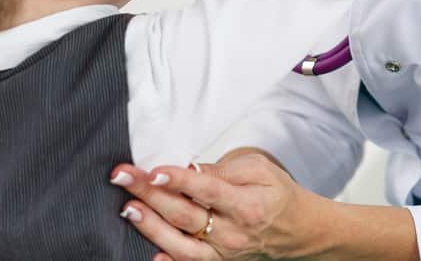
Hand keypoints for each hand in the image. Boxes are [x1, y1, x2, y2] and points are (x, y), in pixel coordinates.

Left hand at [112, 152, 312, 259]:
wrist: (298, 230)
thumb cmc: (276, 194)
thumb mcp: (259, 169)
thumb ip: (225, 169)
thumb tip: (191, 169)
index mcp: (245, 204)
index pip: (206, 190)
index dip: (178, 180)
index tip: (154, 171)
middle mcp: (232, 233)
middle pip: (184, 213)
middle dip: (150, 193)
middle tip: (123, 175)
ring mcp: (223, 253)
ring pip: (181, 244)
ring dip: (151, 227)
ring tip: (128, 209)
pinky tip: (152, 257)